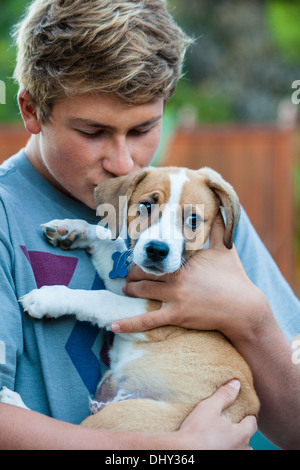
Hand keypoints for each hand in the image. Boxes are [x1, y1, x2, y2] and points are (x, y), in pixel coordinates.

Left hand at [111, 214, 267, 340]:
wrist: (244, 308)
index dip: (146, 255)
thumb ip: (218, 228)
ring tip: (125, 288)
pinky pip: (148, 321)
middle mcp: (177, 278)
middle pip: (145, 273)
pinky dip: (129, 323)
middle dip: (133, 272)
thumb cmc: (235, 278)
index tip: (138, 252)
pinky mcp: (177, 316)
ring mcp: (175, 298)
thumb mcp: (226, 249)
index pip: (158, 255)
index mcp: (185, 261)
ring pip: (143, 292)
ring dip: (131, 290)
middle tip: (127, 272)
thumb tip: (218, 209)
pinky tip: (113, 326)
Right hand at [174, 380, 256, 449]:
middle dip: (241, 431)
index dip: (247, 415)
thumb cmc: (196, 430)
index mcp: (241, 435)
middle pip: (247, 439)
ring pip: (240, 450)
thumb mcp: (209, 407)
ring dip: (235, 443)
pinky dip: (226, 448)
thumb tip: (236, 383)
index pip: (252, 423)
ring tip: (222, 435)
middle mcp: (240, 449)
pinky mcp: (223, 462)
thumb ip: (224, 395)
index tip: (240, 411)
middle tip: (229, 423)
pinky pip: (229, 452)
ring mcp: (232, 457)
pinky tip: (214, 444)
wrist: (182, 451)